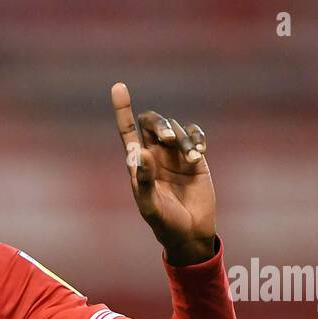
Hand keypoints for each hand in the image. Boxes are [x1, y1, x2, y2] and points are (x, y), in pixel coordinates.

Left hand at [111, 82, 216, 265]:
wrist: (190, 232)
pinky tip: (199, 155)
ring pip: (176, 129)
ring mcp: (175, 155)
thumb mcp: (150, 206)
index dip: (122, 109)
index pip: (127, 131)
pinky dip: (197, 140)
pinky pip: (195, 136)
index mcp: (138, 163)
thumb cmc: (164, 223)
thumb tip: (141, 154)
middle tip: (167, 139)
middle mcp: (155, 155)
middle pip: (152, 123)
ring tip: (191, 158)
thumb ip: (145, 181)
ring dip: (182, 138)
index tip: (119, 86)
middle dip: (160, 124)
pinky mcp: (195, 158)